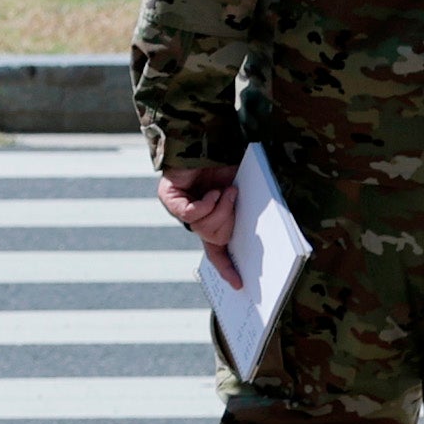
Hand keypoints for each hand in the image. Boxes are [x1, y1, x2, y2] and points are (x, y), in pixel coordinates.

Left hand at [157, 161, 241, 285]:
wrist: (207, 140)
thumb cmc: (224, 163)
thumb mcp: (238, 193)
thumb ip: (240, 211)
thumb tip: (253, 234)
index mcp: (211, 219)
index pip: (217, 251)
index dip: (228, 268)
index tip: (239, 284)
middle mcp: (193, 218)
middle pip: (215, 238)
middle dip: (229, 220)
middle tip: (233, 198)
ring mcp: (180, 209)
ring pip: (204, 228)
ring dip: (221, 209)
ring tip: (225, 190)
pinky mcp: (170, 199)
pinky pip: (191, 215)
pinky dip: (206, 204)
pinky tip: (212, 192)